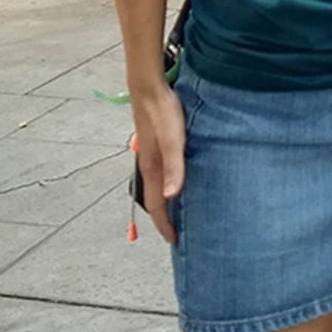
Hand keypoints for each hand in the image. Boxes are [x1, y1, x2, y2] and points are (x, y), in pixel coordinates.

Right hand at [130, 83, 185, 245]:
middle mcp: (149, 166)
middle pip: (156, 199)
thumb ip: (174, 167)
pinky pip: (162, 173)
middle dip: (165, 218)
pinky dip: (170, 184)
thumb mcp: (174, 140)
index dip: (164, 225)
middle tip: (180, 231)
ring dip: (167, 201)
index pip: (156, 206)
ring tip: (182, 210)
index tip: (174, 241)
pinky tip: (181, 179)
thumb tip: (172, 197)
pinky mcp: (156, 145)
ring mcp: (151, 155)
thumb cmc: (163, 113)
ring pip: (159, 186)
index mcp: (152, 169)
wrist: (149, 89)